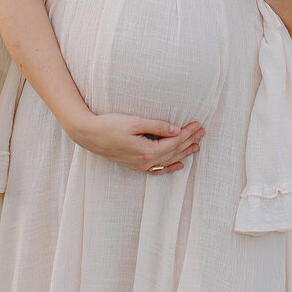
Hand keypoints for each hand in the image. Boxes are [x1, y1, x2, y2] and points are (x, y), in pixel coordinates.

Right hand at [70, 111, 204, 172]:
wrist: (89, 135)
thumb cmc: (109, 125)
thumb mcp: (134, 122)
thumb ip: (156, 126)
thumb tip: (176, 130)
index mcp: (147, 150)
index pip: (174, 141)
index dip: (187, 133)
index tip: (198, 124)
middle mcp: (146, 161)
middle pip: (174, 151)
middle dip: (189, 141)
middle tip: (202, 132)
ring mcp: (140, 165)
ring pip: (168, 160)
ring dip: (183, 153)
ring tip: (197, 146)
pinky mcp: (135, 165)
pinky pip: (158, 169)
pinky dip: (170, 167)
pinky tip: (179, 165)